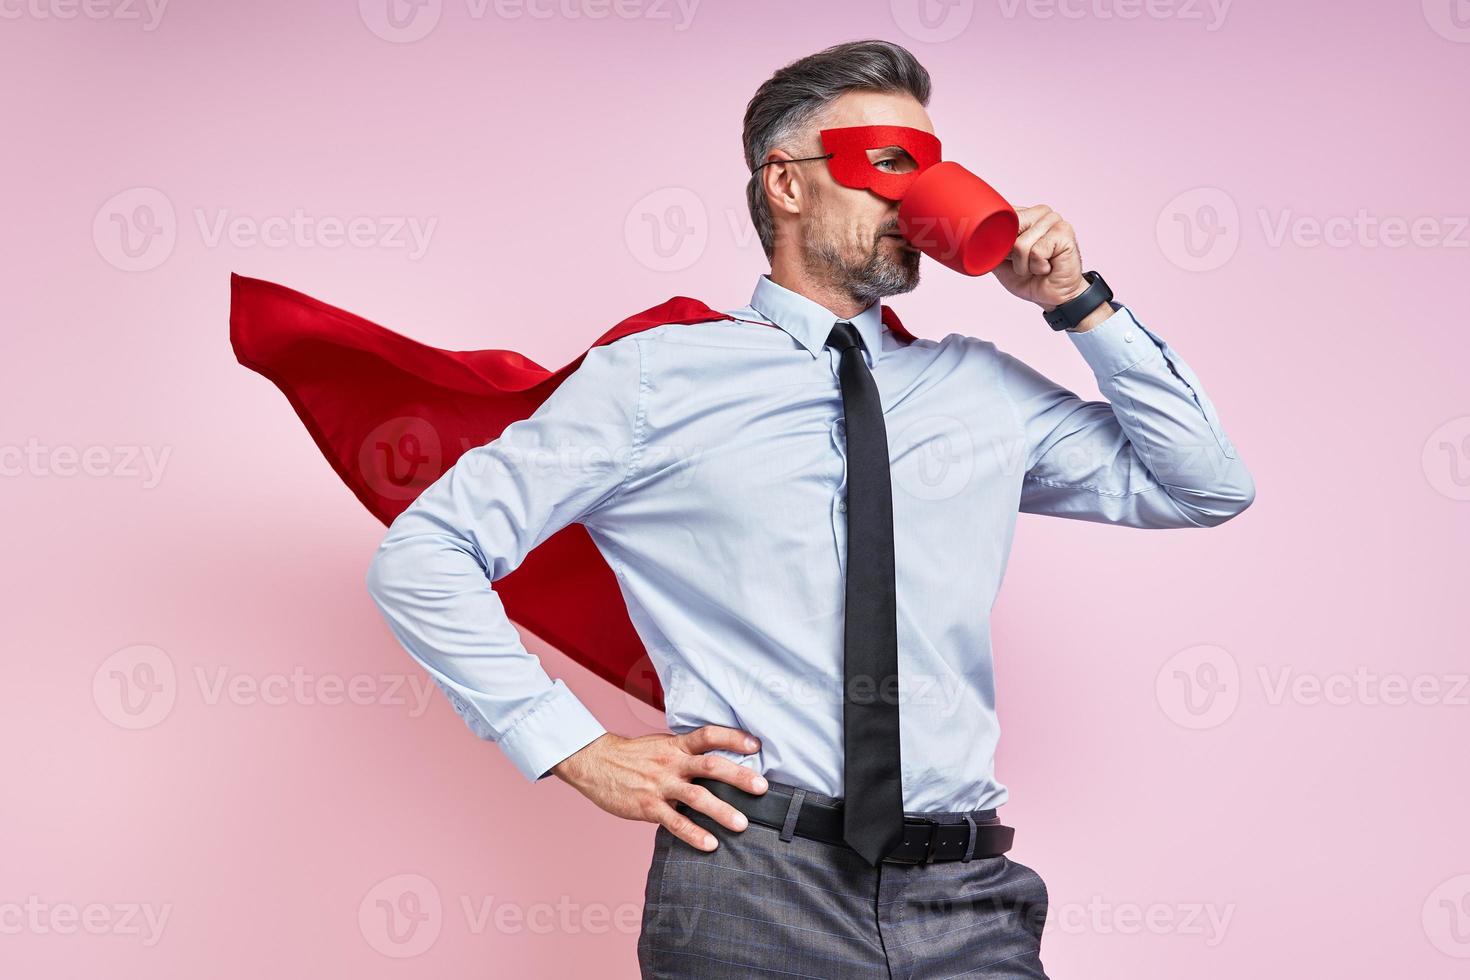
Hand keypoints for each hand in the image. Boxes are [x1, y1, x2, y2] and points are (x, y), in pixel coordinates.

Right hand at [549, 726, 767, 851]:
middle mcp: (671, 763)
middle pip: (710, 766)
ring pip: (696, 797)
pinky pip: (675, 822)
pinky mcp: (648, 806)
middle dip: (738, 776)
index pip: (709, 735)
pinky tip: (710, 844)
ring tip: (743, 824)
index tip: (756, 745)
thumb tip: (717, 759)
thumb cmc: (633, 756)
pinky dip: (693, 834)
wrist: (595, 763)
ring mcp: (660, 785)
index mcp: (676, 745)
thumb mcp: (661, 745)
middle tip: (762, 787)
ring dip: (722, 811)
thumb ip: (686, 752)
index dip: (733, 737)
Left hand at [991, 204, 1090, 310]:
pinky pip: (1036, 252)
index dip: (999, 238)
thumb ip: (988, 246)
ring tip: (1036, 266)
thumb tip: (966, 241)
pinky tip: (1047, 267)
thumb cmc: (1029, 278)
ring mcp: (1054, 220)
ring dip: (1024, 264)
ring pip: (1021, 244)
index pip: (1002, 214)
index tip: (1008, 255)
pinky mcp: (1065, 232)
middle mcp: (1041, 212)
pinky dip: (1037, 267)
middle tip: (1025, 262)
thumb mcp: (1000, 261)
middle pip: (1009, 229)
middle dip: (1012, 254)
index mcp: (1026, 214)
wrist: (1051, 297)